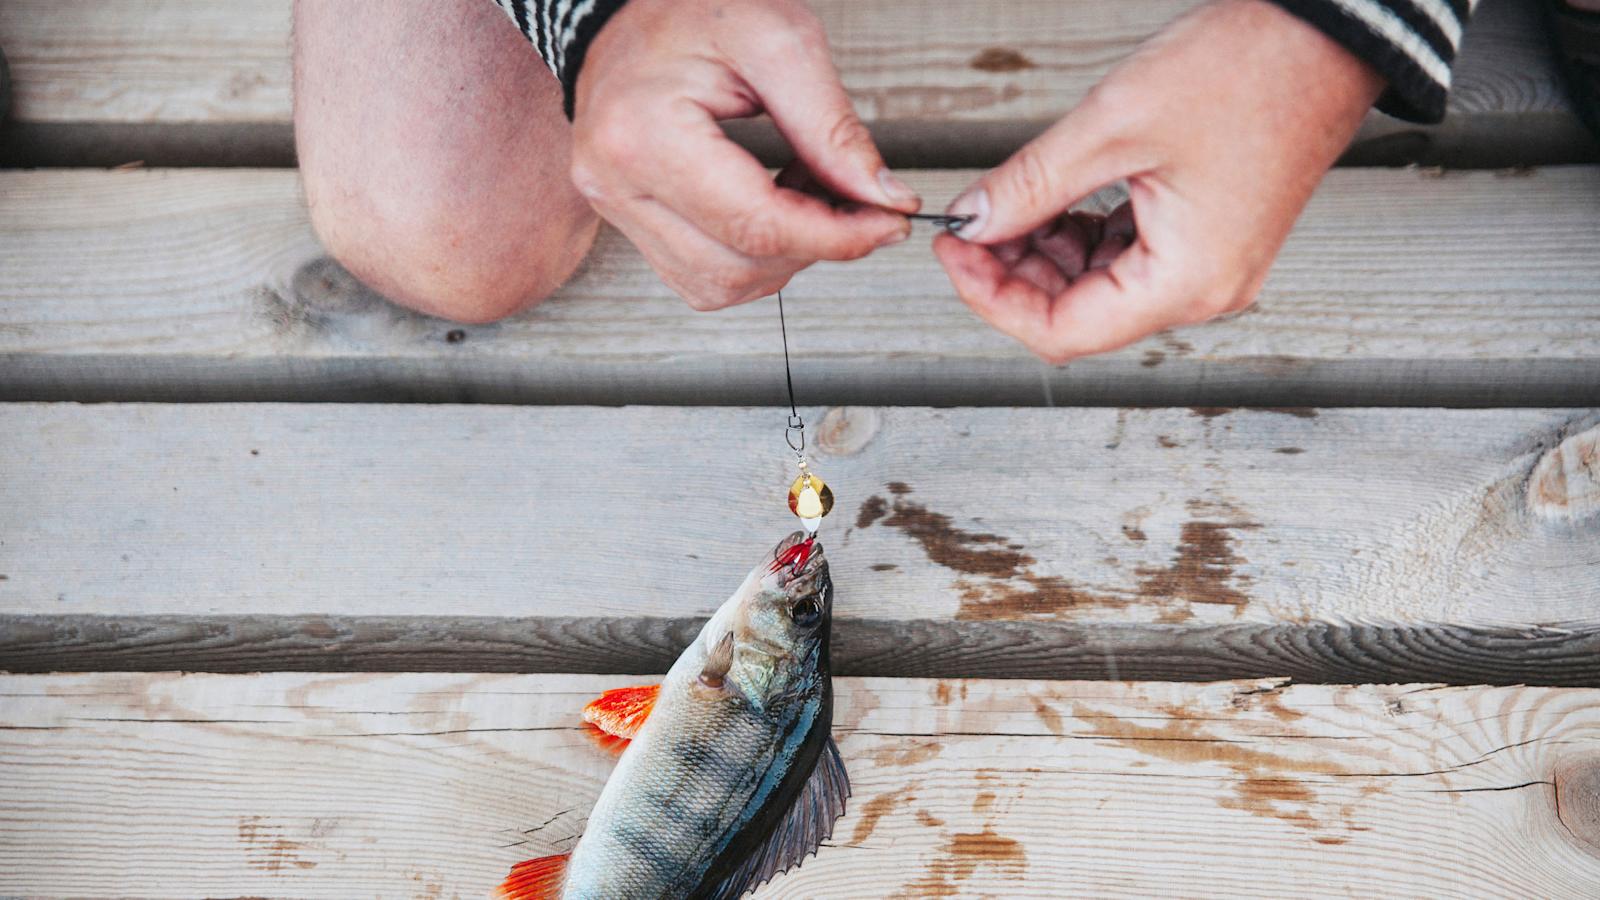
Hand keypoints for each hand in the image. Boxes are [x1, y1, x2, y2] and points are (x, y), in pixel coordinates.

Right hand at [571, 0, 918, 309]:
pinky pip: (701, 276)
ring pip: (720, 284)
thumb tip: (884, 199)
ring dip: (784, 257)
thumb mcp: (780, 43)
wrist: (632, 9)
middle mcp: (617, 183)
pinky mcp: (628, 223)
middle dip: (815, 247)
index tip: (889, 222)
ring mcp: (616, 209)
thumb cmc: (696, 10)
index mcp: (644, 133)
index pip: (756, 224)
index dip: (836, 236)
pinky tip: (773, 209)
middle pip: (738, 265)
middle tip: (859, 203)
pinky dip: (752, 258)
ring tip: (808, 194)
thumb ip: (833, 128)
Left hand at [933, 0, 1384, 362]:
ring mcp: (1211, 266)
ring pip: (1099, 289)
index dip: (992, 299)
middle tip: (971, 223)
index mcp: (1187, 281)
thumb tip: (972, 223)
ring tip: (1010, 203)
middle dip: (1014, 274)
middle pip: (1078, 316)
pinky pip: (1128, 258)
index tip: (953, 251)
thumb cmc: (1251, 70)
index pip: (1062, 332)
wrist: (1327, 34)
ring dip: (1044, 254)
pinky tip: (1055, 199)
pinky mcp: (1210, 238)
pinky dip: (1081, 237)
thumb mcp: (1114, 125)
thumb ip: (1031, 185)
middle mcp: (1205, 289)